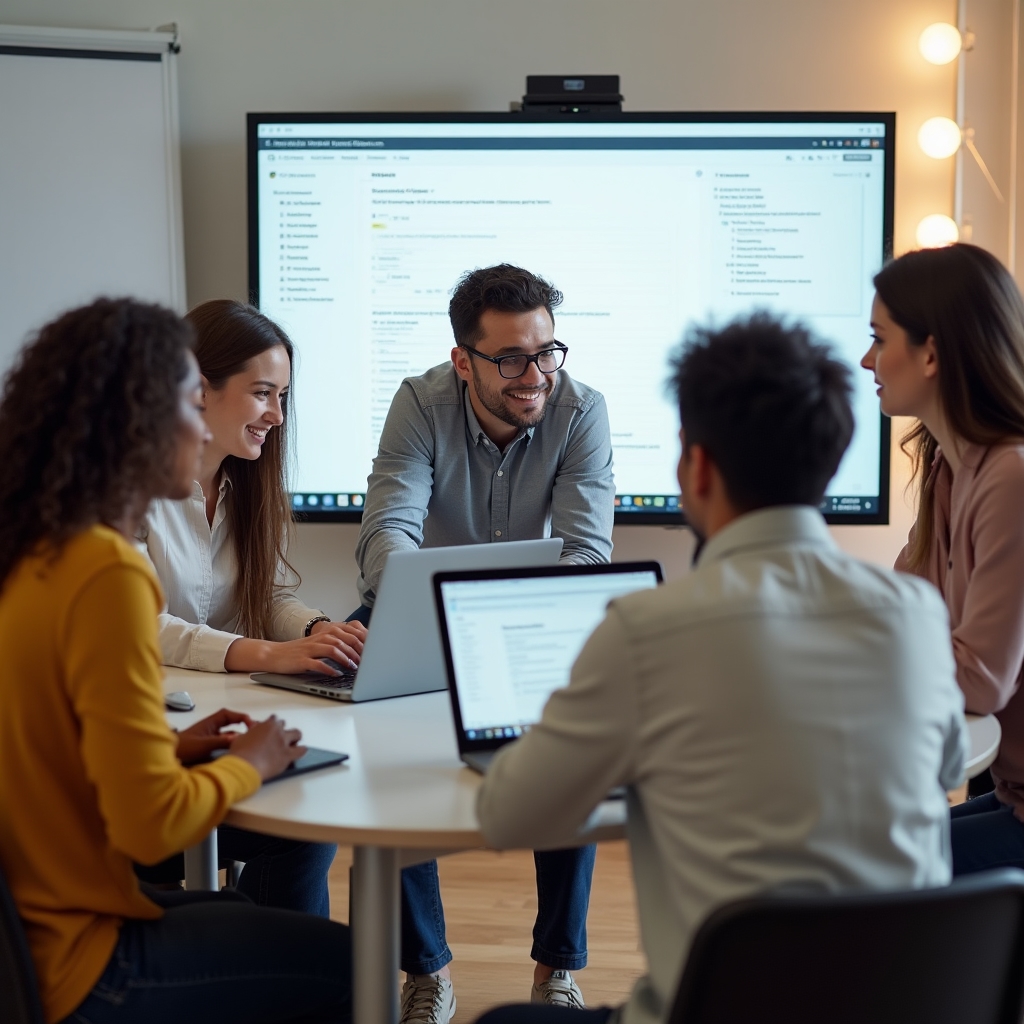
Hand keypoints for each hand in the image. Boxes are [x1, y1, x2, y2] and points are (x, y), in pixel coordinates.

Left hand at [175, 708, 251, 764]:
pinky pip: (222, 740)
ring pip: (227, 731)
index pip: (229, 715)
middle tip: (254, 732)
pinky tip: (235, 749)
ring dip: (237, 734)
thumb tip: (239, 738)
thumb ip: (221, 741)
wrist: (165, 756)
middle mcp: (210, 726)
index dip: (242, 717)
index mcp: (210, 722)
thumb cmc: (183, 748)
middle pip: (230, 721)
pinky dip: (230, 742)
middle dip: (242, 724)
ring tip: (248, 740)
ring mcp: (208, 735)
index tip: (251, 725)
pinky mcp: (206, 744)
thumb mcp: (204, 745)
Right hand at [225, 630, 362, 674]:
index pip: (349, 634)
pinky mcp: (302, 660)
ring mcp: (310, 649)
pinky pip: (318, 664)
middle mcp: (319, 638)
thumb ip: (336, 644)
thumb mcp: (319, 644)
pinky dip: (329, 669)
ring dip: (346, 659)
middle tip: (367, 662)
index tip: (372, 652)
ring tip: (354, 668)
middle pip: (343, 640)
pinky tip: (336, 674)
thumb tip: (358, 652)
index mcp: (325, 633)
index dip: (362, 642)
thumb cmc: (299, 652)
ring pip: (333, 650)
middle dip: (357, 651)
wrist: (274, 654)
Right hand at [229, 715, 305, 780]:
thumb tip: (253, 731)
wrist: (245, 765)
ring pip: (297, 734)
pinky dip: (301, 750)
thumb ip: (251, 733)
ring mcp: (284, 742)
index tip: (271, 727)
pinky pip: (301, 750)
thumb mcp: (241, 738)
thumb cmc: (240, 753)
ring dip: (295, 737)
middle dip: (282, 729)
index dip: (272, 723)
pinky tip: (301, 751)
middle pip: (284, 725)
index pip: (274, 719)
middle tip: (279, 736)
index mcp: (266, 725)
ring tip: (293, 741)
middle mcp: (277, 731)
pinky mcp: (288, 755)